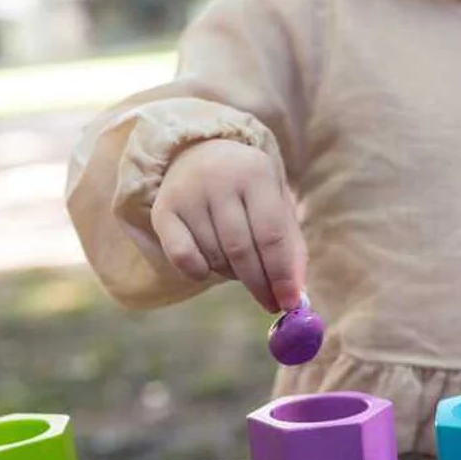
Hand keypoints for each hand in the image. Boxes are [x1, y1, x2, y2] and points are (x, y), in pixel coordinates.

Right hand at [151, 138, 305, 311]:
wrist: (198, 155)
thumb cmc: (248, 190)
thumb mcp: (276, 205)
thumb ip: (291, 248)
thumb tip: (298, 296)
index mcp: (256, 172)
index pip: (272, 235)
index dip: (282, 275)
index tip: (289, 304)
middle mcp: (219, 178)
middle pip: (241, 249)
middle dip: (259, 284)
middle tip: (270, 304)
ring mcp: (187, 193)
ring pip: (215, 256)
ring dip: (233, 274)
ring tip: (241, 267)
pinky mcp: (162, 210)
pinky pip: (183, 258)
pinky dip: (200, 272)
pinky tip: (210, 266)